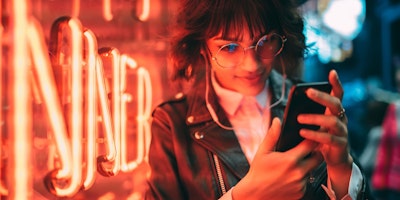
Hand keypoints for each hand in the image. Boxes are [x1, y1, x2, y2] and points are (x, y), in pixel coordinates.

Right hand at [233, 118, 321, 199]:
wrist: (255, 194)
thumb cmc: (258, 171)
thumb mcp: (263, 152)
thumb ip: (272, 135)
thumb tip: (277, 120)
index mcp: (290, 160)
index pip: (311, 145)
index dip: (313, 138)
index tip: (313, 134)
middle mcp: (298, 173)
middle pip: (318, 158)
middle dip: (315, 152)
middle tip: (307, 148)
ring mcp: (301, 184)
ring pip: (312, 170)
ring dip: (307, 165)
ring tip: (296, 163)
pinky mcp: (301, 193)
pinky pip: (307, 182)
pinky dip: (301, 177)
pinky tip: (290, 175)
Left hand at [297, 69, 352, 197]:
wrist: (332, 160)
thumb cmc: (320, 138)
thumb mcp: (314, 124)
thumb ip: (307, 115)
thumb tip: (289, 107)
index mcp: (335, 112)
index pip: (338, 94)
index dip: (336, 83)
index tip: (332, 71)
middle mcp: (341, 119)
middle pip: (336, 104)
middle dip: (322, 96)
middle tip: (308, 91)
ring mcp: (342, 132)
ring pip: (332, 120)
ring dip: (314, 117)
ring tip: (298, 118)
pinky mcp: (340, 145)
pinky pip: (329, 138)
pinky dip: (315, 134)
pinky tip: (303, 132)